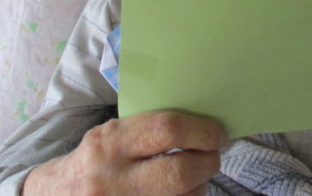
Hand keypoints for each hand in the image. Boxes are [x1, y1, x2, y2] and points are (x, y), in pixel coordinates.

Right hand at [23, 111, 226, 194]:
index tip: (217, 132)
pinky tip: (181, 193)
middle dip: (207, 162)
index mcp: (110, 142)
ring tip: (195, 176)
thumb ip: (146, 128)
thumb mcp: (109, 135)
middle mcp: (113, 178)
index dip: (201, 131)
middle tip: (213, 155)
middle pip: (179, 172)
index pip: (166, 130)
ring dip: (199, 186)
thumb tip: (200, 121)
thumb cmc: (94, 161)